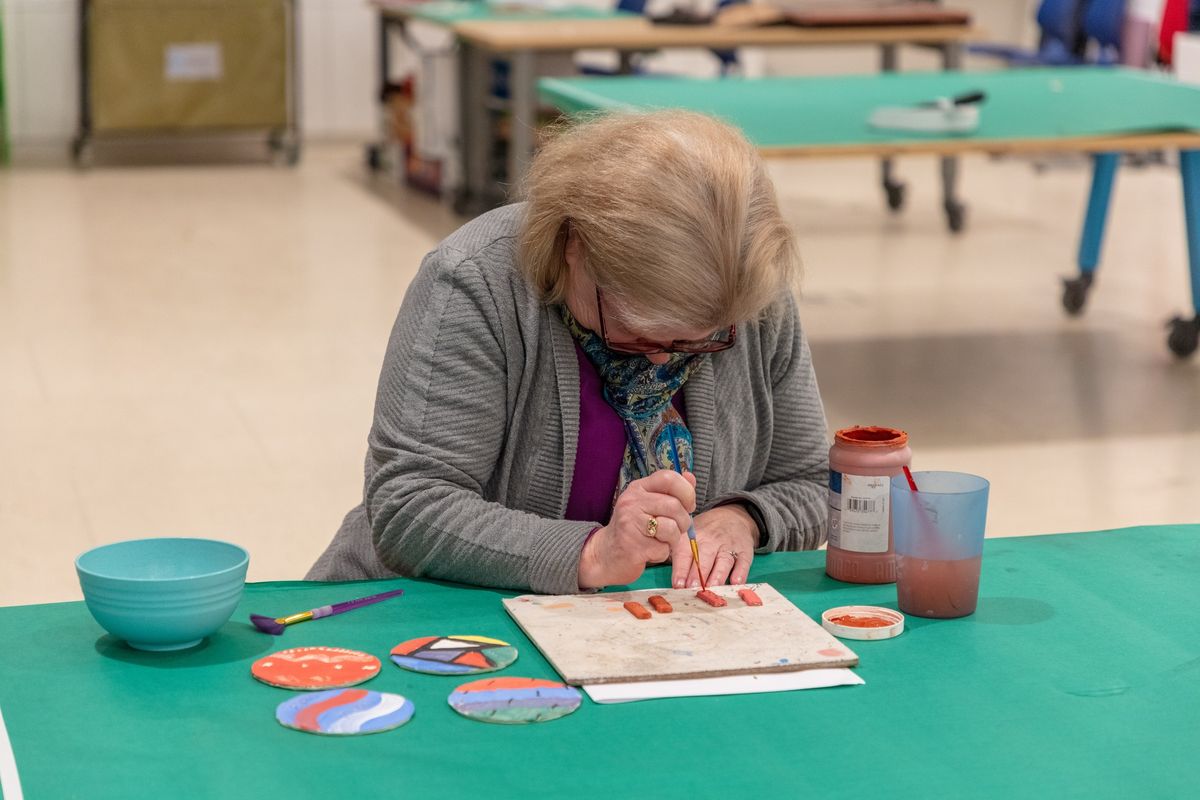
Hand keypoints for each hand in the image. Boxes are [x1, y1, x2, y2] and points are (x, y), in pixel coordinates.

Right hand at [577, 470, 696, 589]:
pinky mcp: (633, 546)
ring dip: (674, 539)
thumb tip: (691, 477)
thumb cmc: (634, 528)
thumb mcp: (649, 504)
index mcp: (638, 488)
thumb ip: (671, 491)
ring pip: (671, 528)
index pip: (668, 478)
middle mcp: (632, 502)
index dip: (686, 492)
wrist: (607, 554)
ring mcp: (630, 523)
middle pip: (674, 505)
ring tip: (662, 540)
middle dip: (684, 521)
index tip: (688, 506)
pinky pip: (663, 549)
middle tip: (677, 529)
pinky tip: (650, 551)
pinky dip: (662, 553)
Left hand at [670, 503, 756, 588]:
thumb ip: (680, 556)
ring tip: (711, 588)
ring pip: (723, 561)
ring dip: (717, 575)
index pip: (684, 553)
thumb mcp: (688, 536)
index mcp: (692, 538)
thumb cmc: (704, 534)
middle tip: (692, 589)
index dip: (680, 569)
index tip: (678, 584)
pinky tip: (735, 582)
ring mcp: (728, 546)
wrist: (732, 517)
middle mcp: (710, 541)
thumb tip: (674, 582)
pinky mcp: (745, 551)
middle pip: (703, 558)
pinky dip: (740, 572)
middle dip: (697, 574)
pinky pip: (743, 562)